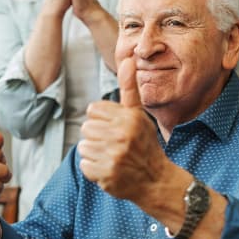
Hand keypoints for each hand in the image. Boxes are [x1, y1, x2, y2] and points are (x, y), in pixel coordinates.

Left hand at [77, 58, 166, 202]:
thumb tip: (128, 58)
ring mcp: (114, 156)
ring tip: (112, 157)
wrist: (156, 180)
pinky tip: (110, 170)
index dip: (101, 120)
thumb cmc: (144, 143)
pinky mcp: (105, 174)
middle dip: (97, 137)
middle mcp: (122, 135)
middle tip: (115, 145)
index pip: (93, 109)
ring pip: (83, 146)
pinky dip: (94, 169)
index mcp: (129, 117)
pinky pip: (84, 165)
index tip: (115, 129)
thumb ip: (129, 88)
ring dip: (94, 153)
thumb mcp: (138, 114)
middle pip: (86, 128)